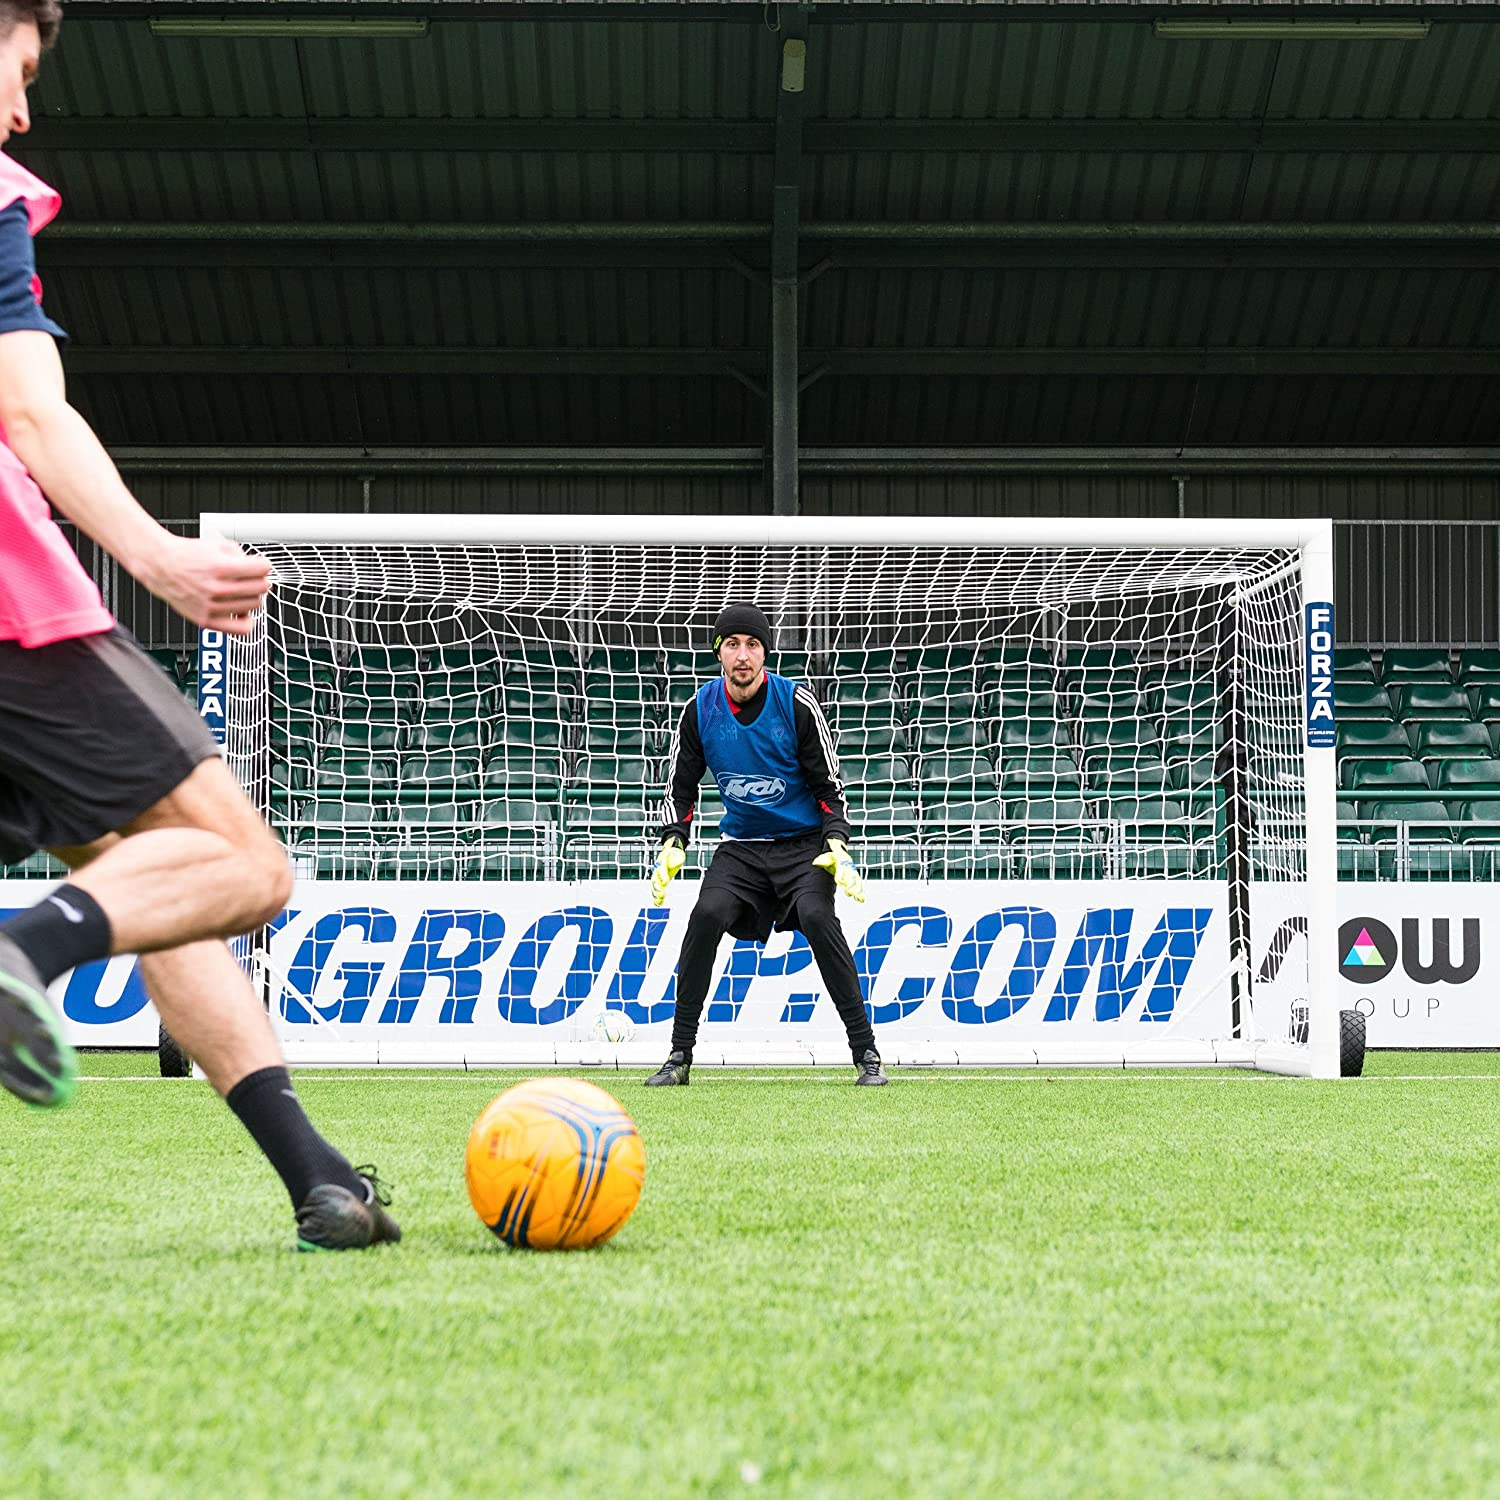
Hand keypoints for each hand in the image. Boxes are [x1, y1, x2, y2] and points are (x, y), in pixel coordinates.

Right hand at [133, 533, 271, 636]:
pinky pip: (241, 629)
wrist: (161, 566)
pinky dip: (247, 620)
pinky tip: (242, 611)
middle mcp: (217, 589)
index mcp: (220, 568)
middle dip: (259, 580)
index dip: (263, 565)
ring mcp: (212, 607)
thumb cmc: (187, 556)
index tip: (261, 566)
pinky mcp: (206, 620)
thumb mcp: (218, 545)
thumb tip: (260, 568)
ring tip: (242, 591)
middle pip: (261, 588)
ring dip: (253, 597)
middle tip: (253, 578)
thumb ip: (242, 555)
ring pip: (254, 605)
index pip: (262, 569)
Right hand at [649, 838, 685, 906]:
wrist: (671, 851)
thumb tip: (679, 857)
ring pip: (654, 886)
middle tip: (662, 894)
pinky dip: (656, 897)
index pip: (661, 870)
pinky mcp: (660, 881)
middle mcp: (657, 869)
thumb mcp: (678, 853)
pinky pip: (656, 890)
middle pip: (655, 880)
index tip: (666, 883)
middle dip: (657, 888)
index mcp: (661, 862)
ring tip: (660, 901)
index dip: (663, 876)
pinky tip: (658, 903)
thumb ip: (678, 856)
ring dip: (656, 894)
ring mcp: (657, 876)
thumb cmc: (674, 852)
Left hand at [812, 838, 865, 902]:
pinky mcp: (856, 879)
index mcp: (842, 863)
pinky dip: (861, 893)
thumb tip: (815, 863)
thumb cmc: (833, 857)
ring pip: (858, 882)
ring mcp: (853, 874)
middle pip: (852, 877)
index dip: (841, 877)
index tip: (840, 882)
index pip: (842, 870)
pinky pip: (860, 886)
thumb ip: (822, 860)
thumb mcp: (827, 857)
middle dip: (851, 885)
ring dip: (858, 890)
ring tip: (857, 898)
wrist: (842, 855)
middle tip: (848, 892)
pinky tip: (861, 900)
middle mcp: (849, 868)